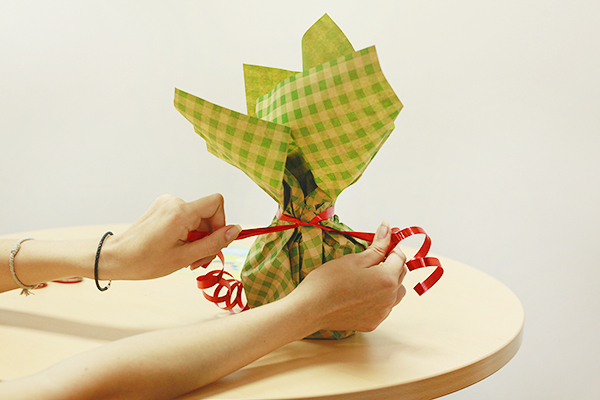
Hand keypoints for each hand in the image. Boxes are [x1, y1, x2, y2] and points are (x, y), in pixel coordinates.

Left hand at [101, 194, 240, 280]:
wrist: (114, 258)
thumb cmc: (144, 261)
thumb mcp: (185, 257)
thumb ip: (214, 243)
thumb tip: (236, 230)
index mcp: (181, 212)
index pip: (216, 203)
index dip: (221, 223)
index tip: (213, 243)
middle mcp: (175, 201)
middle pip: (207, 214)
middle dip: (208, 238)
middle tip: (198, 261)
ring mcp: (167, 203)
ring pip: (197, 219)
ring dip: (197, 239)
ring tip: (186, 258)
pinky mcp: (162, 208)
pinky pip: (185, 218)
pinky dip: (187, 234)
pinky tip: (177, 249)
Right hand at [291, 222, 407, 332]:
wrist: (310, 309)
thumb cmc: (328, 281)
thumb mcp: (354, 259)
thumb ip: (376, 246)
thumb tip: (388, 229)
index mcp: (387, 279)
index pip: (400, 257)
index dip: (392, 246)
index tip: (383, 240)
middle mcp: (390, 298)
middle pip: (400, 275)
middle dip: (391, 263)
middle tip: (373, 256)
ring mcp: (382, 313)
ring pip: (396, 293)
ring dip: (389, 282)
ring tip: (369, 276)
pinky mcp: (372, 323)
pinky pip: (384, 307)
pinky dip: (379, 298)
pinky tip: (362, 292)